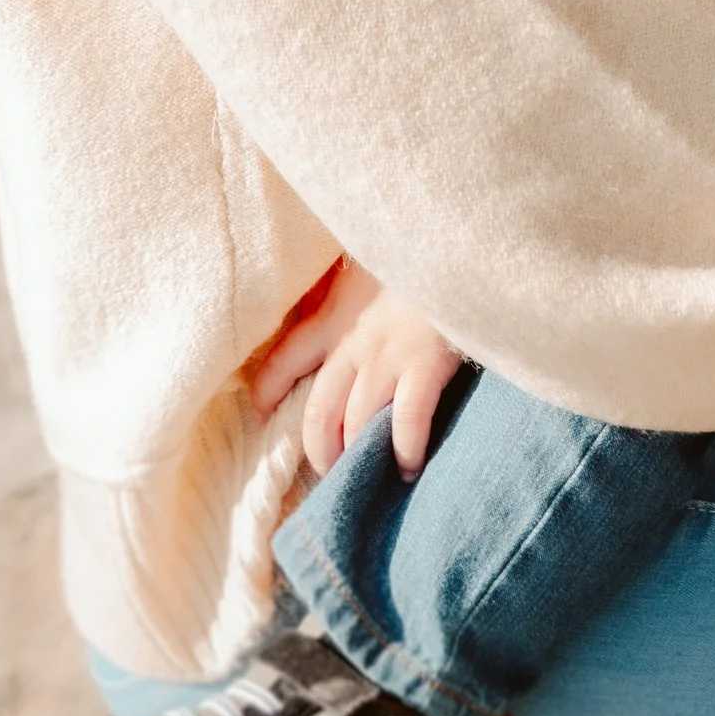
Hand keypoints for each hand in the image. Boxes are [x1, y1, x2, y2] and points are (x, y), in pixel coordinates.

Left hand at [243, 257, 464, 473]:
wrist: (454, 240)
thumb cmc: (413, 253)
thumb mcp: (366, 265)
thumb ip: (347, 290)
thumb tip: (333, 311)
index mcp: (334, 316)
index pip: (285, 358)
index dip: (267, 391)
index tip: (260, 413)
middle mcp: (354, 342)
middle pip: (318, 411)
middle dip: (320, 449)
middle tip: (329, 470)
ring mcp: (390, 356)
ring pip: (355, 422)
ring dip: (358, 457)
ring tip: (368, 475)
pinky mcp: (426, 364)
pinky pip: (406, 422)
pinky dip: (405, 450)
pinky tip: (409, 466)